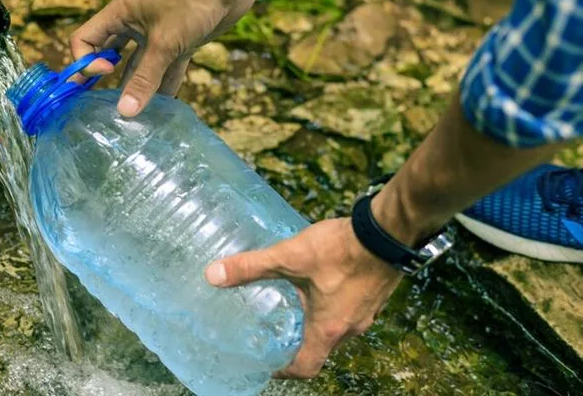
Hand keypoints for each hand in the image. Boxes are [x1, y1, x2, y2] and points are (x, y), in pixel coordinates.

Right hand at [69, 0, 256, 116]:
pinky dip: (163, 86)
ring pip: (139, 67)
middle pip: (109, 56)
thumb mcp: (164, 43)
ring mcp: (156, 35)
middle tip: (106, 108)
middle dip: (108, 81)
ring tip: (135, 117)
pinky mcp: (178, 44)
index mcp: (119, 16)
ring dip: (138, 89)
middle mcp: (133, 26)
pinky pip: (165, 69)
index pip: (84, 40)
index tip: (104, 74)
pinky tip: (163, 108)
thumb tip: (125, 111)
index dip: (86, 61)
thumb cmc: (190, 1)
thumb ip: (144, 78)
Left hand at [205, 218, 402, 377]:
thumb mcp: (289, 257)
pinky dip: (332, 306)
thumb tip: (214, 275)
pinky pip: (349, 310)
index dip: (284, 369)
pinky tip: (319, 283)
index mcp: (328, 329)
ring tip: (293, 304)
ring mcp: (366, 312)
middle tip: (274, 329)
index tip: (267, 362)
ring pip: (336, 328)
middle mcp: (350, 328)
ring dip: (315, 322)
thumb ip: (251, 267)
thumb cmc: (341, 250)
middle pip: (321, 348)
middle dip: (297, 342)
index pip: (305, 368)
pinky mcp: (373, 295)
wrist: (387, 231)